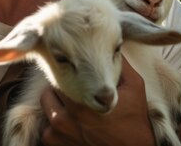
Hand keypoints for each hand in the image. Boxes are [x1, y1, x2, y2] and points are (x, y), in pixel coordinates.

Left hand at [40, 58, 155, 145]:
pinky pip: (46, 130)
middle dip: (62, 87)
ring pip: (46, 106)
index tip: (72, 69)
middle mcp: (69, 117)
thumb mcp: (135, 88)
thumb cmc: (135, 120)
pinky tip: (70, 124)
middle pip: (52, 90)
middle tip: (73, 88)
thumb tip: (112, 45)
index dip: (68, 70)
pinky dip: (54, 126)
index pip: (63, 75)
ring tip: (70, 105)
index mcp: (86, 100)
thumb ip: (121, 65)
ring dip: (55, 104)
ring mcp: (61, 133)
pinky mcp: (57, 145)